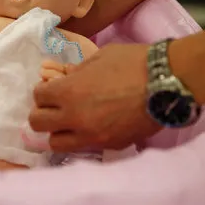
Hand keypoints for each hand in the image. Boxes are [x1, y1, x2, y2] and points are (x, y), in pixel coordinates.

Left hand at [29, 43, 161, 151]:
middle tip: (54, 107)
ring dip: (58, 131)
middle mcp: (74, 117)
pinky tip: (93, 127)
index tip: (52, 88)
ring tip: (70, 122)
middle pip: (38, 123)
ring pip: (56, 143)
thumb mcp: (100, 57)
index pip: (38, 97)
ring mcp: (91, 136)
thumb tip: (68, 78)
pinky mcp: (110, 146)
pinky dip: (82, 139)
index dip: (43, 91)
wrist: (167, 83)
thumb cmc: (133, 62)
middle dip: (43, 113)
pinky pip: (84, 147)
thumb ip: (78, 72)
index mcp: (68, 91)